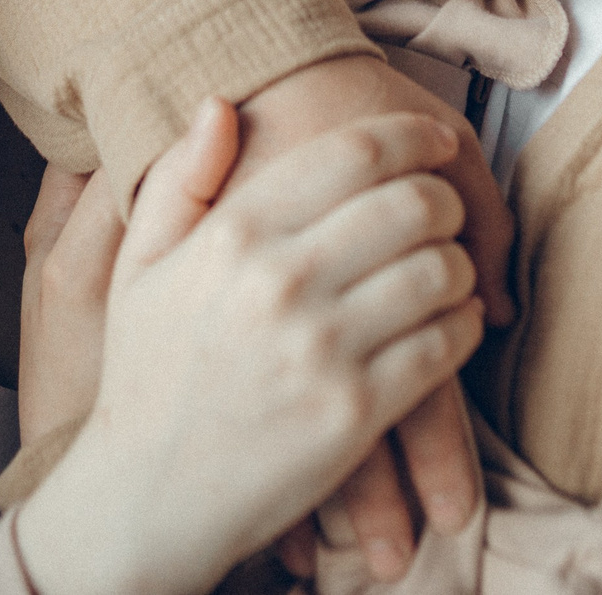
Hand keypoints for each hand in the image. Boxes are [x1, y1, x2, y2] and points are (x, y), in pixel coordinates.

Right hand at [17, 100, 484, 594]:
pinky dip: (464, 324)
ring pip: (440, 270)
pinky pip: (445, 345)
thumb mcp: (137, 266)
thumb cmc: (147, 376)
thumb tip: (221, 104)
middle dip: (446, 196)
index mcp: (233, 233)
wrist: (145, 497)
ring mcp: (322, 349)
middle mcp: (280, 281)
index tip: (436, 136)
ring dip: (459, 261)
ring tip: (445, 266)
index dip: (413, 134)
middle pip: (411, 203)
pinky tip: (450, 321)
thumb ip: (178, 179)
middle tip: (447, 205)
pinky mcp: (357, 412)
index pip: (353, 153)